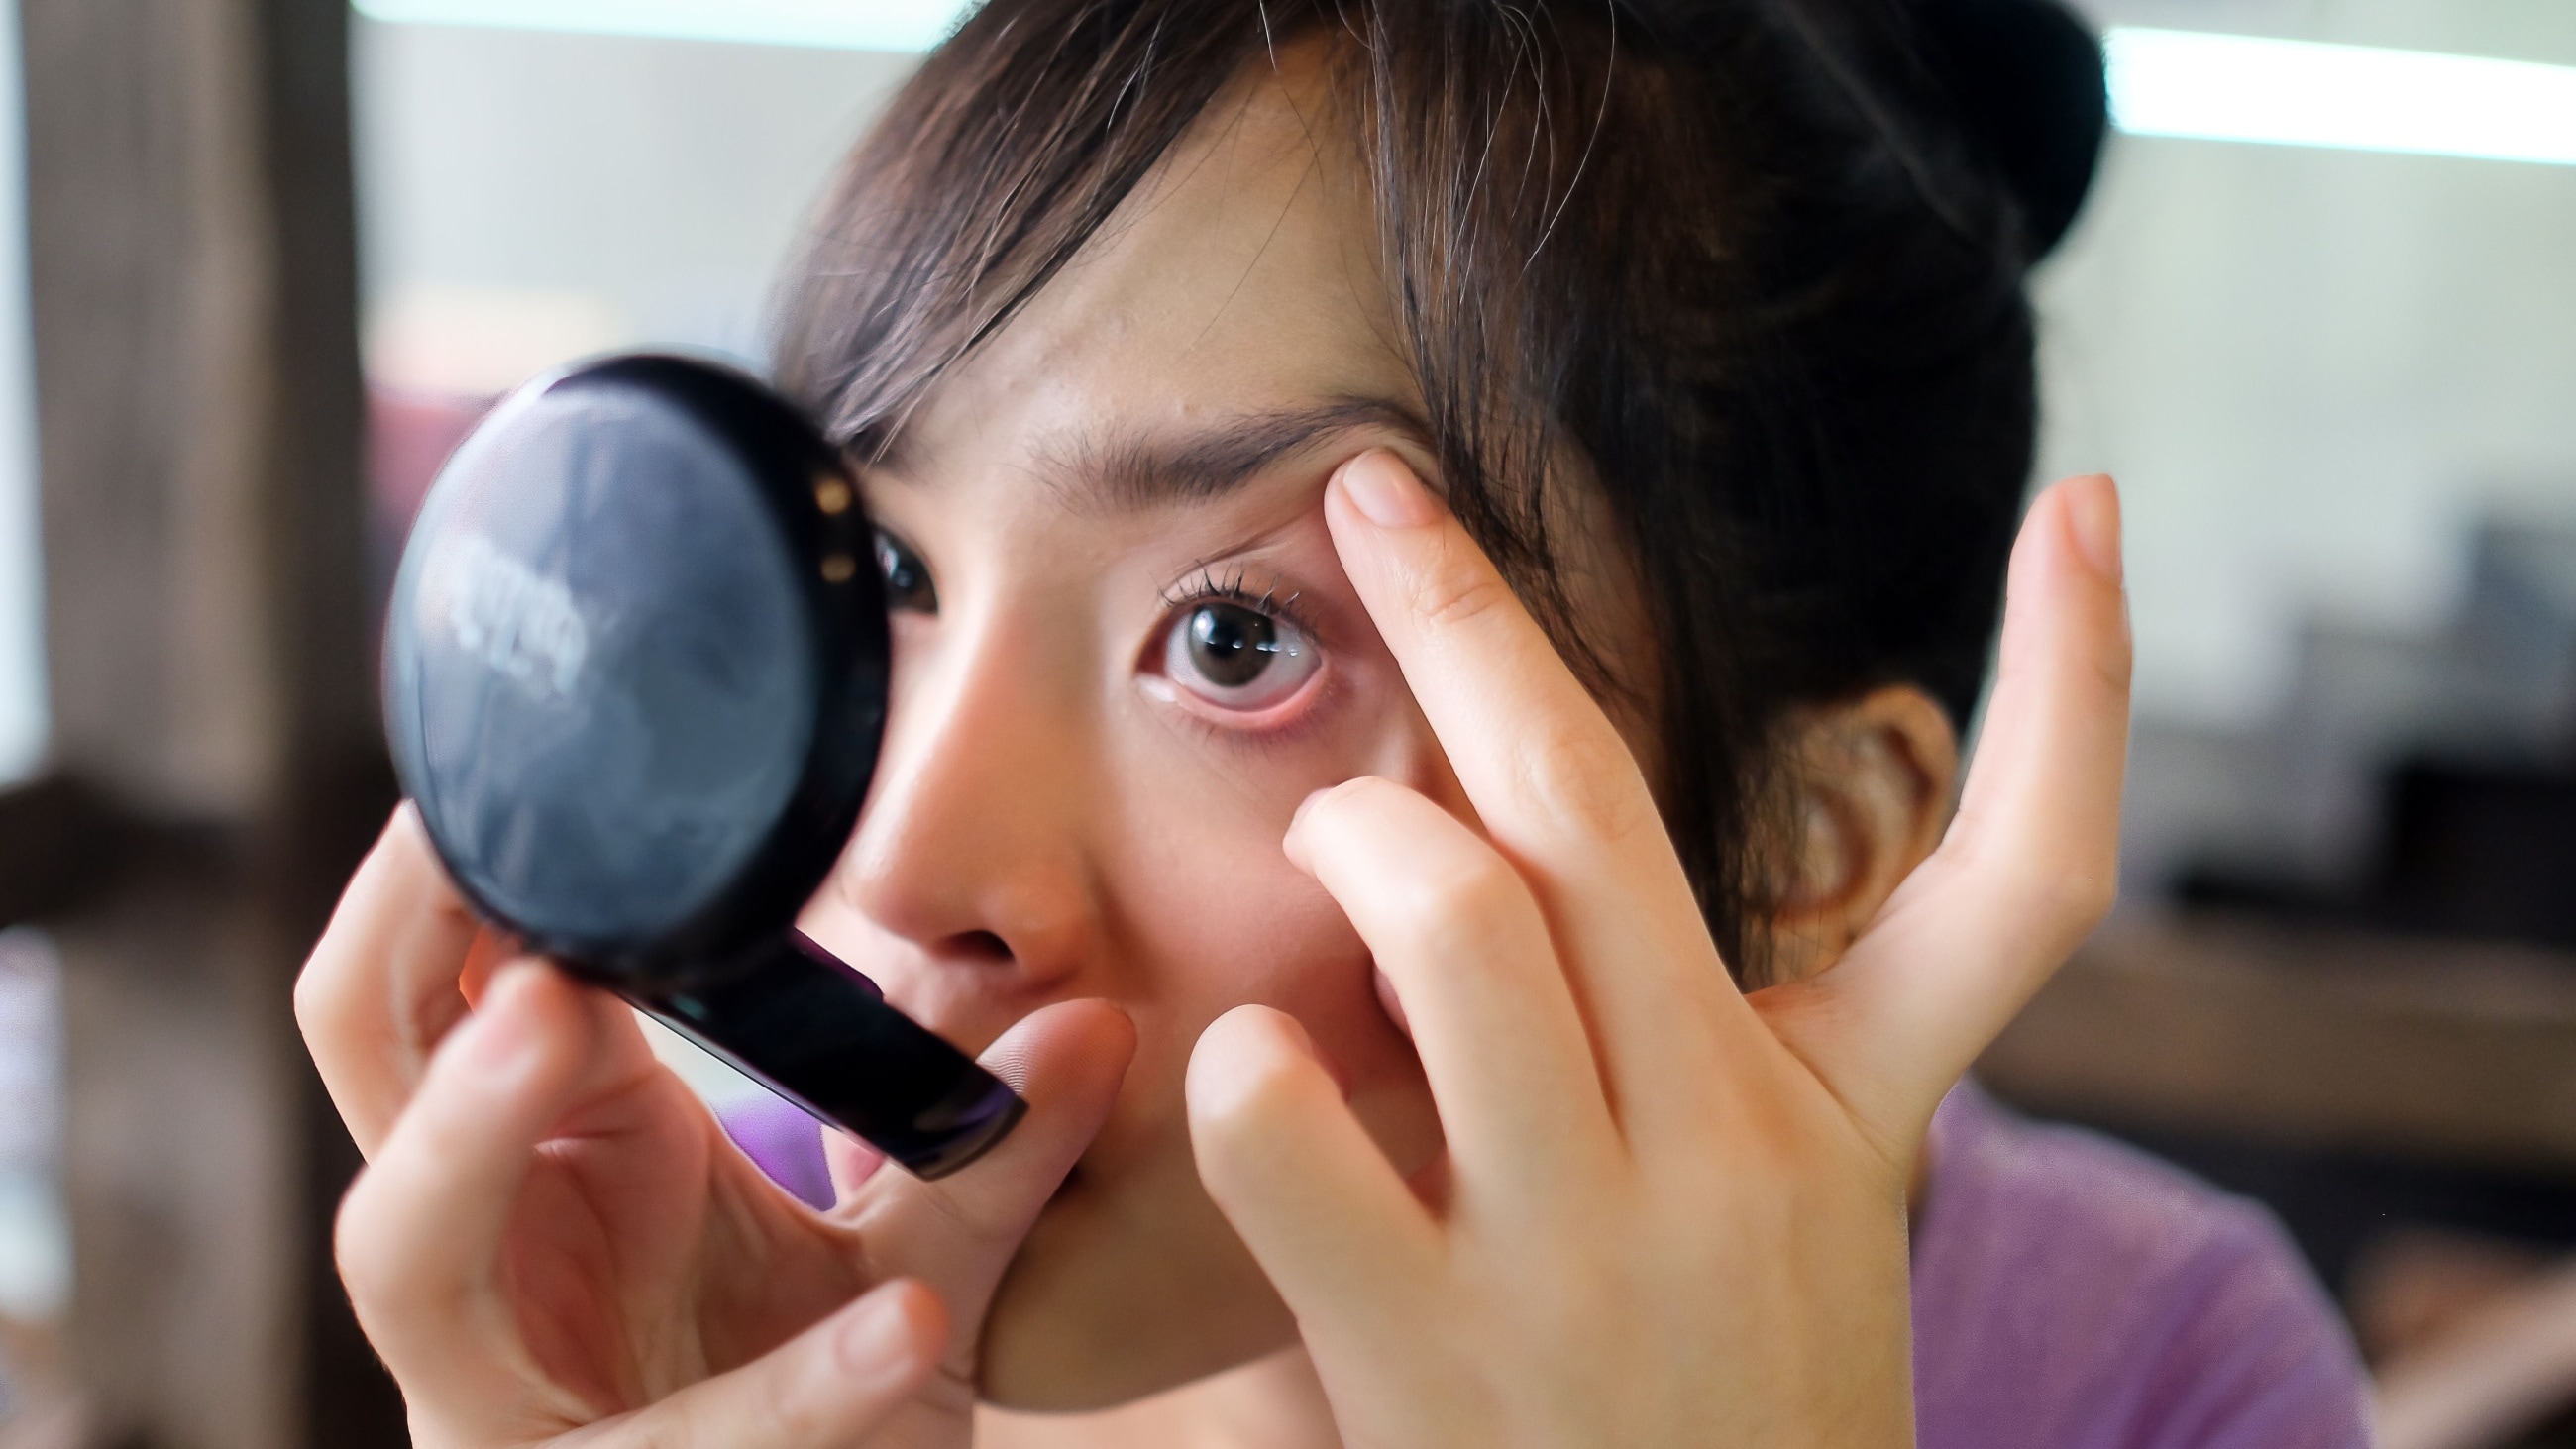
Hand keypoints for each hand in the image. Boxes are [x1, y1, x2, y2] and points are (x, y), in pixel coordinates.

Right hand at [296, 813, 1133, 1448]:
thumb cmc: (811, 1373)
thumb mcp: (916, 1248)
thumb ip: (990, 1143)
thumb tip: (1099, 1020)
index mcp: (543, 1143)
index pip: (426, 979)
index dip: (437, 876)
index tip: (516, 757)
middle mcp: (478, 1248)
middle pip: (366, 1078)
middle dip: (412, 940)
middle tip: (518, 897)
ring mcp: (493, 1386)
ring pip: (413, 1259)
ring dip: (471, 1134)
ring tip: (558, 1021)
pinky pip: (675, 1445)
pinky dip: (796, 1390)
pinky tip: (906, 1326)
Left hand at [1186, 453, 2128, 1445]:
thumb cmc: (1717, 1415)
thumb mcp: (1785, 1228)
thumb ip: (1693, 1050)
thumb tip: (1519, 851)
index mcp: (1843, 1115)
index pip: (2030, 889)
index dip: (2085, 687)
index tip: (2093, 505)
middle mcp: (1737, 1154)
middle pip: (1607, 810)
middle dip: (1479, 614)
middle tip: (1378, 495)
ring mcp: (1589, 1252)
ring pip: (1457, 916)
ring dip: (1354, 839)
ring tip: (1328, 845)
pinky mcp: (1436, 1355)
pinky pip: (1295, 1123)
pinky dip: (1247, 1066)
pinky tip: (1252, 1071)